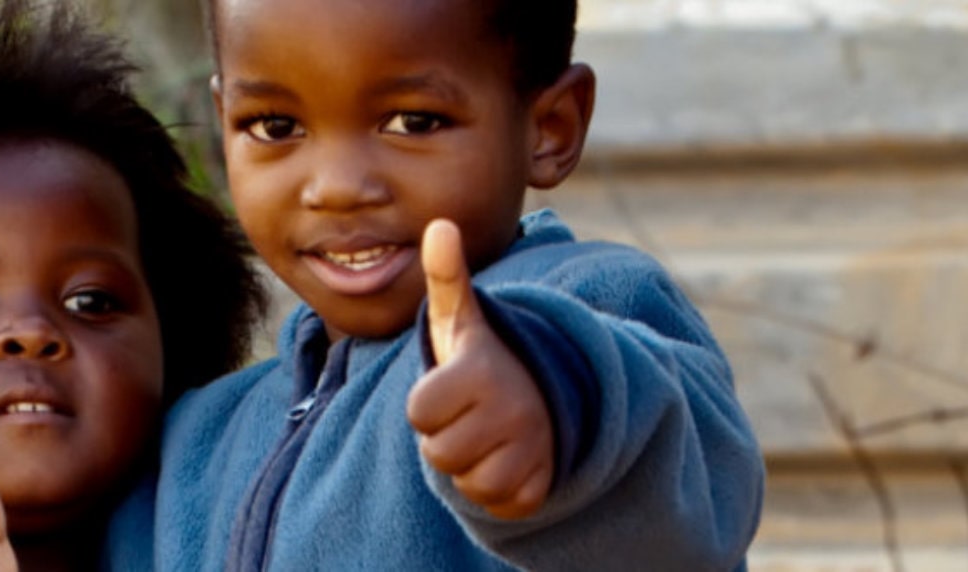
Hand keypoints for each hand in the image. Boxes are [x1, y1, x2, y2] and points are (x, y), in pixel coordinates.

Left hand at [406, 219, 553, 519]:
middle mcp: (512, 411)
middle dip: (444, 437)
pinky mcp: (541, 485)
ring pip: (466, 482)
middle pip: (437, 452)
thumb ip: (447, 278)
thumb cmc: (486, 362)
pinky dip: (496, 489)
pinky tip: (506, 459)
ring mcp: (531, 450)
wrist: (549, 398)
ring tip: (487, 435)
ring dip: (468, 465)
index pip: (418, 411)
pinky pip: (496, 503)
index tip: (450, 386)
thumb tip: (440, 225)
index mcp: (481, 372)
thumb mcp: (463, 321)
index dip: (425, 403)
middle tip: (470, 414)